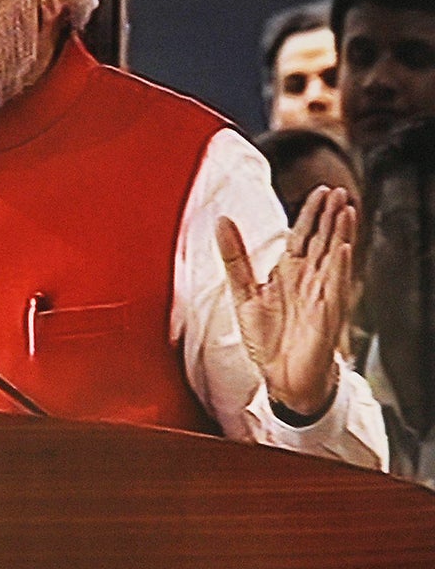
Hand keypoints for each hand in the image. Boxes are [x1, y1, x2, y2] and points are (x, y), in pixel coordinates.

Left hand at [216, 185, 355, 418]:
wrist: (281, 377)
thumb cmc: (268, 338)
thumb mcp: (244, 292)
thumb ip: (235, 257)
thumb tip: (221, 221)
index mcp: (289, 273)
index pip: (303, 236)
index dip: (311, 214)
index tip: (319, 191)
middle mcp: (308, 281)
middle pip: (322, 241)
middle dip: (330, 216)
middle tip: (337, 191)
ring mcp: (321, 296)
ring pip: (334, 259)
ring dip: (341, 234)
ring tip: (346, 209)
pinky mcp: (326, 315)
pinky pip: (335, 288)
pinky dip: (339, 268)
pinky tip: (343, 249)